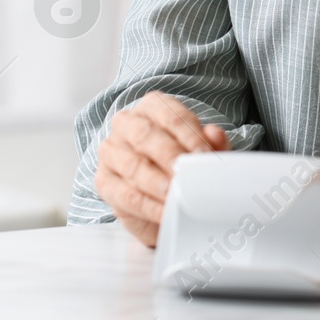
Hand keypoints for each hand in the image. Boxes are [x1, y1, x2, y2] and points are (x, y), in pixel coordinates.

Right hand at [93, 91, 230, 246]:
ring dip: (157, 182)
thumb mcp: (201, 151)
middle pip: (146, 136)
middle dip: (170, 156)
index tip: (205, 155)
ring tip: (175, 195)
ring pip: (133, 165)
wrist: (160, 192)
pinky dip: (148, 206)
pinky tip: (165, 212)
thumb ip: (211, 142)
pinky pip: (125, 194)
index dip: (189, 135)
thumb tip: (215, 134)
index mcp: (152, 107)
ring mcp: (111, 151)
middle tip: (186, 175)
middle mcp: (127, 123)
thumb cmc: (179, 162)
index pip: (170, 115)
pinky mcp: (104, 181)